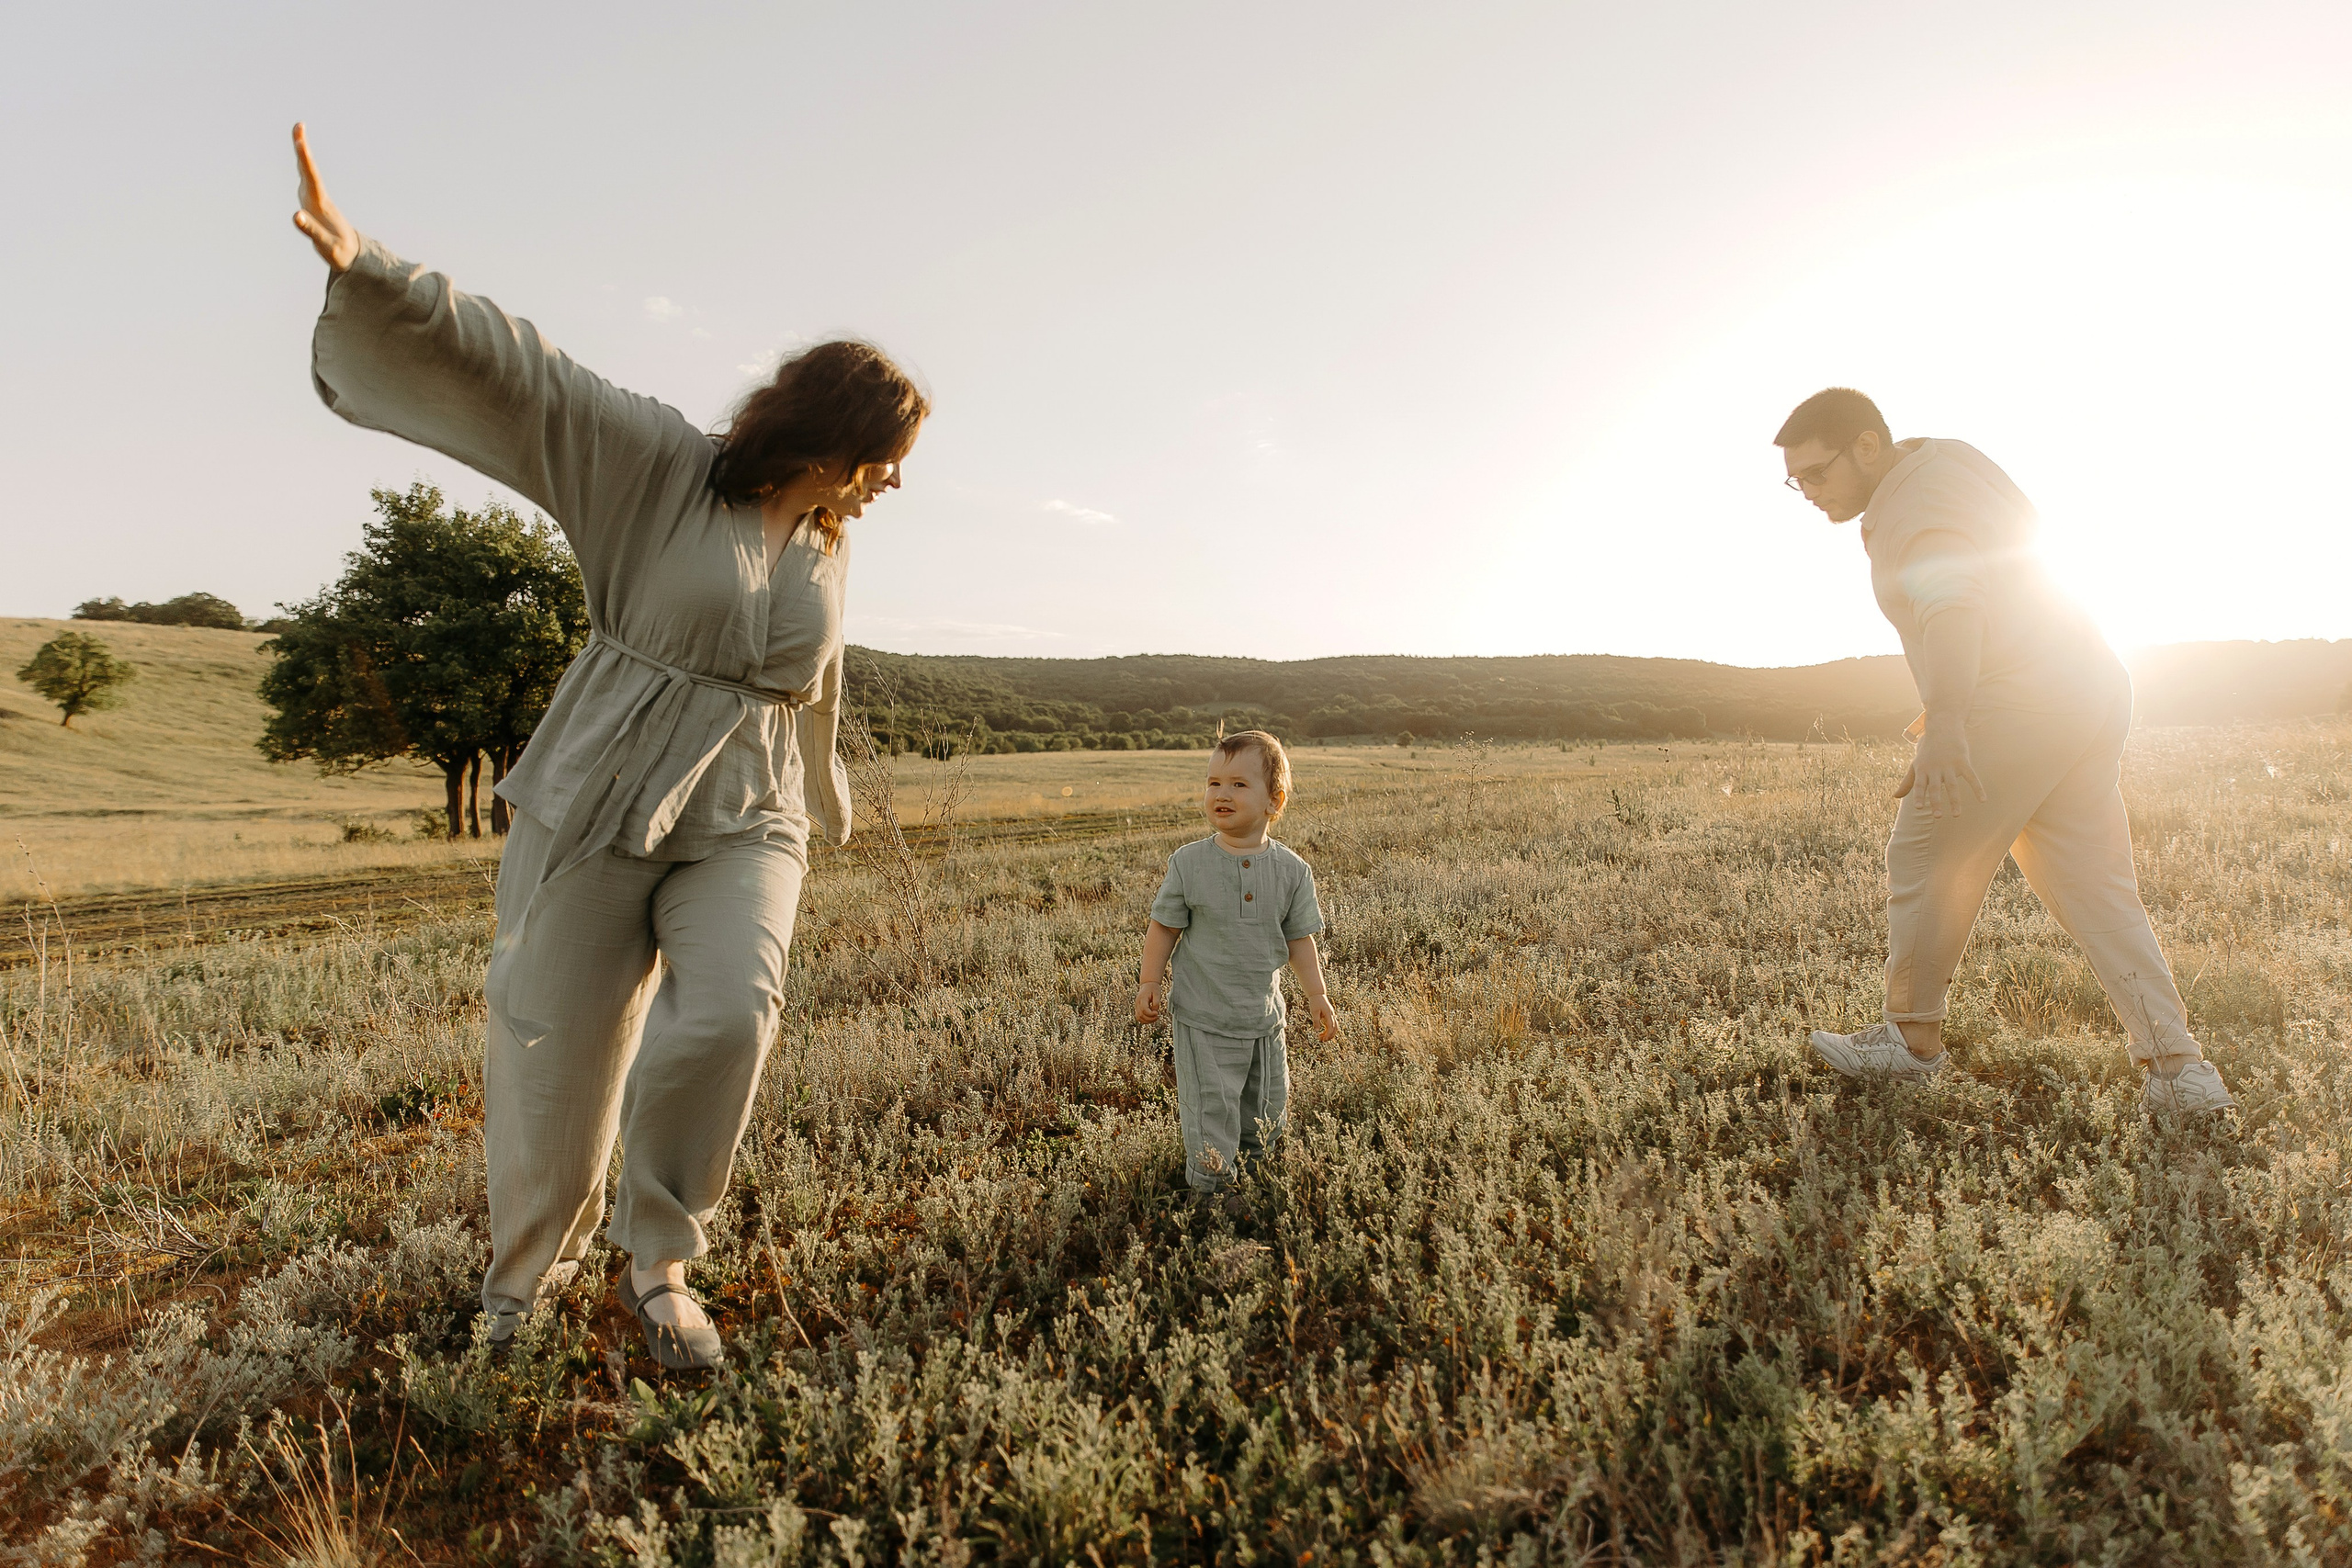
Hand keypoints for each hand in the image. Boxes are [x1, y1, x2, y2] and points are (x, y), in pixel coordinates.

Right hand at [290, 122, 359, 272]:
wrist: (354, 256)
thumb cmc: (341, 252)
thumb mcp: (326, 245)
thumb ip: (311, 230)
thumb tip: (295, 215)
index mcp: (321, 205)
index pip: (312, 177)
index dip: (305, 158)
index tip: (300, 140)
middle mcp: (318, 198)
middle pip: (309, 170)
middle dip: (302, 148)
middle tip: (299, 125)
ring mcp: (316, 200)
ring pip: (307, 173)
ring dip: (302, 154)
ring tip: (298, 135)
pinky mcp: (315, 204)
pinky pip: (306, 180)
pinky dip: (302, 166)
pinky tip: (300, 158)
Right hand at [1134, 980, 1162, 1024]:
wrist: (1148, 984)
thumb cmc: (1153, 989)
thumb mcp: (1157, 994)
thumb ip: (1156, 1003)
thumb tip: (1154, 1011)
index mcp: (1142, 998)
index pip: (1144, 1009)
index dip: (1150, 1014)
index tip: (1157, 1013)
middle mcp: (1138, 1003)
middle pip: (1141, 1015)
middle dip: (1150, 1018)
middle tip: (1157, 1016)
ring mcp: (1136, 1006)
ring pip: (1139, 1018)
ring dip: (1147, 1021)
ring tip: (1155, 1018)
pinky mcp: (1138, 1009)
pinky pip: (1139, 1017)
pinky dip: (1144, 1020)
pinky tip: (1151, 1019)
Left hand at [1306, 993, 1337, 1041]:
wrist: (1317, 994)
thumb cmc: (1315, 1002)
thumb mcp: (1314, 1011)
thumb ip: (1316, 1021)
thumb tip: (1317, 1031)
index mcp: (1329, 1014)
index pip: (1331, 1026)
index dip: (1328, 1034)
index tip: (1324, 1039)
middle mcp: (1332, 1015)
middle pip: (1335, 1028)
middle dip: (1329, 1035)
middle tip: (1322, 1040)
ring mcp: (1331, 1015)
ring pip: (1334, 1027)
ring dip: (1329, 1033)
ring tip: (1321, 1038)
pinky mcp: (1329, 1015)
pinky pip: (1331, 1024)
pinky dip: (1328, 1030)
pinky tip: (1322, 1033)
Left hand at [1893, 722, 1985, 818]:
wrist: (1943, 728)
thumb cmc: (1928, 750)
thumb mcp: (1916, 764)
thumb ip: (1908, 782)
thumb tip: (1895, 797)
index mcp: (1923, 770)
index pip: (1919, 785)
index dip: (1919, 796)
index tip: (1919, 808)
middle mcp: (1935, 768)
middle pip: (1935, 788)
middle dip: (1936, 802)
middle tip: (1938, 817)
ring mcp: (1949, 765)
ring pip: (1953, 786)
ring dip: (1955, 801)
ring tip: (1957, 815)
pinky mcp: (1963, 762)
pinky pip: (1972, 777)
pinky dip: (1978, 788)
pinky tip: (1983, 800)